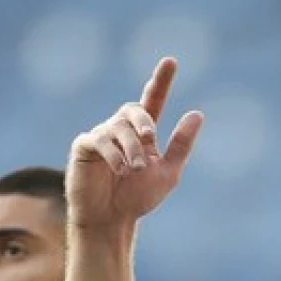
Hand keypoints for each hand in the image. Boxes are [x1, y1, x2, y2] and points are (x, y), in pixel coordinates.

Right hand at [67, 57, 202, 230]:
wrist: (112, 220)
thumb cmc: (138, 198)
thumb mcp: (168, 172)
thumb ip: (181, 144)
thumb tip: (197, 113)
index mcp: (142, 134)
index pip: (153, 100)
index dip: (161, 81)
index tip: (171, 61)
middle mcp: (120, 129)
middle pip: (133, 110)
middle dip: (143, 121)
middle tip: (150, 139)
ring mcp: (101, 136)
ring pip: (118, 127)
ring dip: (130, 147)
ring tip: (134, 169)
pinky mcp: (83, 147)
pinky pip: (98, 140)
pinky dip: (113, 154)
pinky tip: (120, 170)